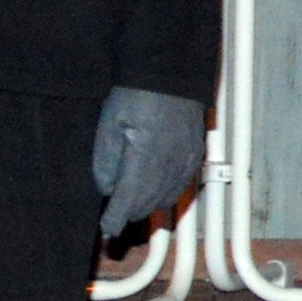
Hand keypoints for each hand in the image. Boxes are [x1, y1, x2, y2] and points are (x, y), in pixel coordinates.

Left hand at [93, 88, 206, 239]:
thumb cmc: (136, 93)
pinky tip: (156, 189)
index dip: (116, 217)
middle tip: (115, 214)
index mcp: (146, 155)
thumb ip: (106, 161)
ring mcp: (187, 159)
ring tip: (133, 203)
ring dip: (148, 204)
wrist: (169, 73)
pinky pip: (182, 185)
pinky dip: (166, 193)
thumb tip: (108, 189)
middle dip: (130, 211)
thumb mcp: (109, 124)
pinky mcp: (195, 153)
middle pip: (149, 202)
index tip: (108, 228)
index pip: (128, 198)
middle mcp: (170, 162)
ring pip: (167, 197)